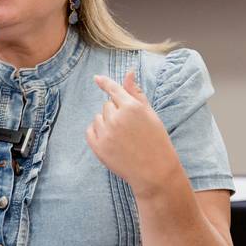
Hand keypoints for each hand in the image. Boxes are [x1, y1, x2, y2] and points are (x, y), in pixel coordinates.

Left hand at [86, 71, 178, 195]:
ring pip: (98, 117)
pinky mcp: (98, 147)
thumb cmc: (156, 141)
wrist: (155, 172)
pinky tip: (110, 140)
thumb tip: (128, 73)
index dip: (105, 83)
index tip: (97, 78)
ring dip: (106, 123)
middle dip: (116, 112)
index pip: (114, 90)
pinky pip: (90, 130)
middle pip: (107, 105)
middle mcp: (117, 118)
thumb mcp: (150, 114)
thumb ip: (136, 93)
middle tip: (130, 127)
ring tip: (122, 137)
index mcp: (132, 108)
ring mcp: (106, 133)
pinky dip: (97, 133)